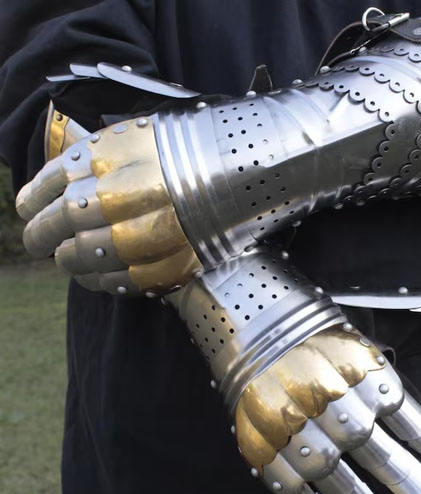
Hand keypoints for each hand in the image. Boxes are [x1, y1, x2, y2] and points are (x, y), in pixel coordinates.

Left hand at [16, 117, 200, 295]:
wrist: (246, 176)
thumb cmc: (191, 153)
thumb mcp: (142, 137)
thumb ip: (101, 153)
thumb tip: (60, 170)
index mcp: (112, 157)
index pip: (54, 180)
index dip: (34, 197)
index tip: (26, 209)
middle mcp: (122, 195)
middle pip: (62, 220)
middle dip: (41, 234)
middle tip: (35, 242)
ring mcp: (145, 234)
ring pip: (86, 256)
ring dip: (68, 261)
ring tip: (65, 260)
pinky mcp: (169, 263)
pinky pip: (120, 281)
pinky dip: (99, 282)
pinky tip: (91, 278)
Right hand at [233, 324, 420, 493]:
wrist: (246, 317)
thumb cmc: (313, 322)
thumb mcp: (366, 319)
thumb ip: (416, 322)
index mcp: (367, 376)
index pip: (418, 428)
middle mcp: (339, 409)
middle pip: (390, 465)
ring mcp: (302, 433)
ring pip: (347, 491)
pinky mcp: (266, 449)